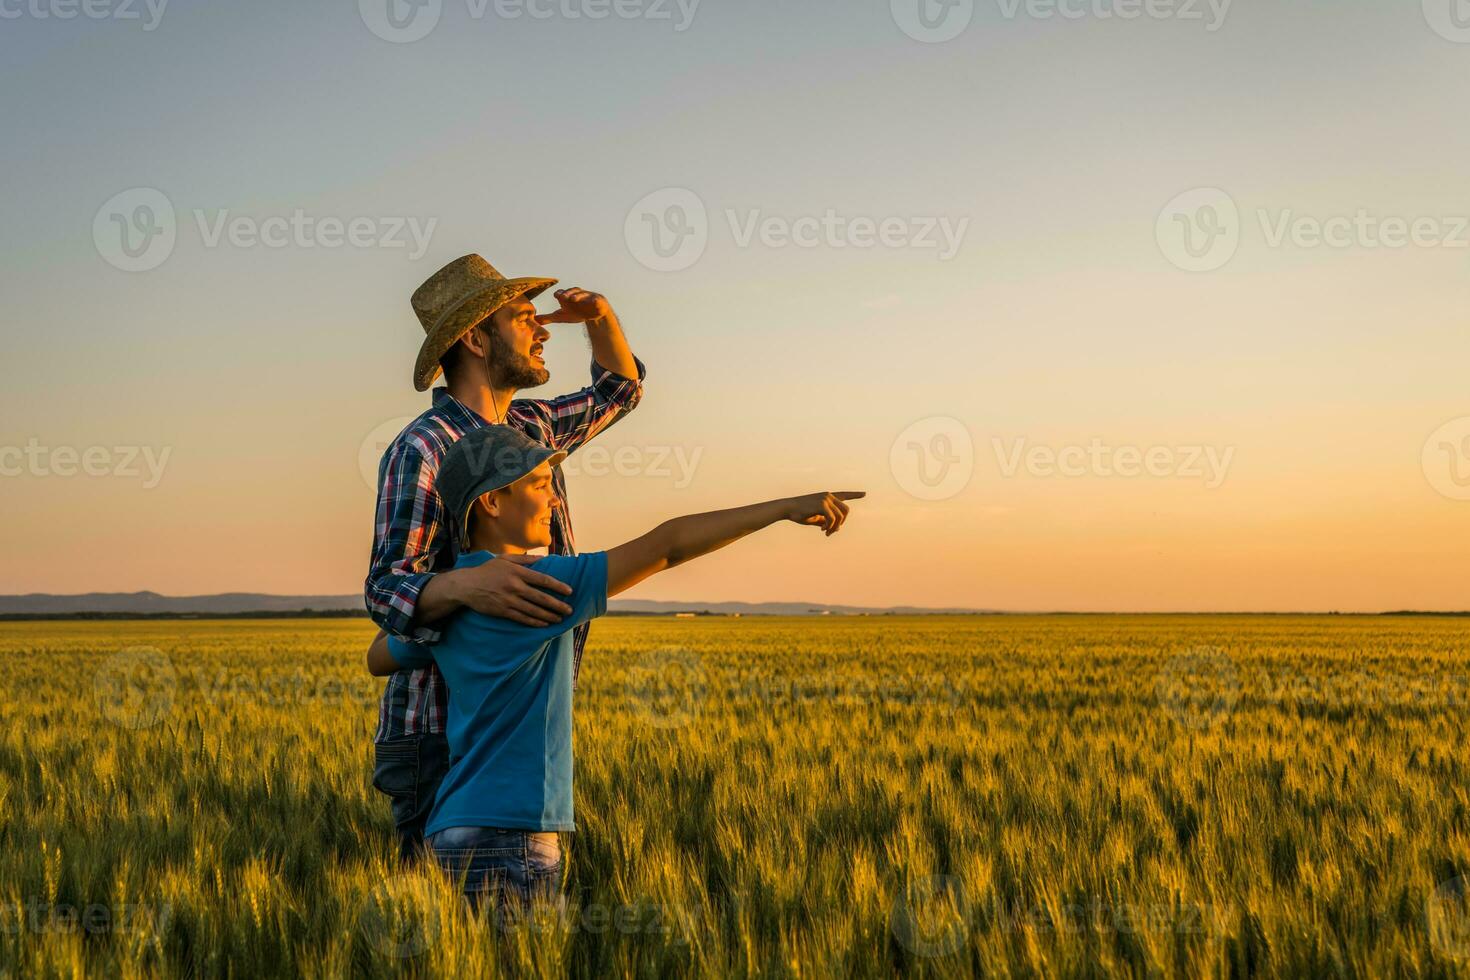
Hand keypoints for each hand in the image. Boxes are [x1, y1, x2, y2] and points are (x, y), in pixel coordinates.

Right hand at [455, 554, 573, 626]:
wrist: (466, 585)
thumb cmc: (487, 570)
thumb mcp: (505, 559)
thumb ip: (525, 558)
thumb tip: (544, 559)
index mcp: (517, 572)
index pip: (542, 579)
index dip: (558, 586)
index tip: (569, 591)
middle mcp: (514, 586)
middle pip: (541, 597)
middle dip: (557, 605)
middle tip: (570, 610)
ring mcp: (508, 600)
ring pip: (533, 610)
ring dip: (548, 616)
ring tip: (560, 619)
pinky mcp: (502, 611)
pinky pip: (522, 618)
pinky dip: (534, 622)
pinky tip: (544, 624)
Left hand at [535, 287, 612, 325]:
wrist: (593, 314)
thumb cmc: (576, 312)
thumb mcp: (562, 316)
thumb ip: (549, 318)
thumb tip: (535, 320)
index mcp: (567, 297)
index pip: (561, 293)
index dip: (559, 294)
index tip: (557, 297)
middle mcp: (576, 294)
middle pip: (571, 291)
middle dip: (568, 293)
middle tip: (563, 297)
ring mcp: (587, 297)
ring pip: (582, 294)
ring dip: (578, 295)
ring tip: (574, 299)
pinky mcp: (597, 300)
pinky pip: (596, 300)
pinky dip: (595, 300)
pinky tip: (594, 302)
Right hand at [785, 491, 864, 535]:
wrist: (787, 508)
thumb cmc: (800, 513)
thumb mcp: (816, 518)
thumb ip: (827, 521)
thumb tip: (837, 529)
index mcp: (827, 497)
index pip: (844, 494)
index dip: (855, 495)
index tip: (864, 494)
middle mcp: (828, 496)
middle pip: (846, 510)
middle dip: (842, 523)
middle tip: (831, 531)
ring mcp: (826, 499)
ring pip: (840, 517)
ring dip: (834, 527)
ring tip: (826, 532)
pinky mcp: (822, 505)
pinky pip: (832, 519)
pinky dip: (829, 526)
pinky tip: (823, 529)